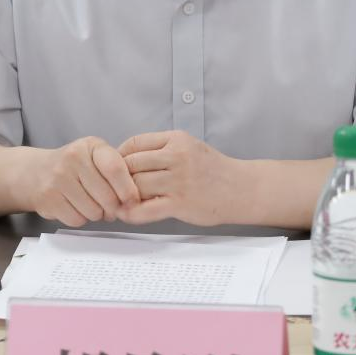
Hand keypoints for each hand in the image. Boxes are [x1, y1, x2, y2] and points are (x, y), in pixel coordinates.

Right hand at [18, 136, 139, 226]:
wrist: (36, 172)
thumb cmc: (75, 167)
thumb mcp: (96, 156)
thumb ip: (117, 171)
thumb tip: (134, 201)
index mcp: (91, 146)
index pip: (115, 169)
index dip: (128, 190)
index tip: (133, 201)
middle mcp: (73, 159)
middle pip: (107, 197)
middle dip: (114, 208)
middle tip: (110, 207)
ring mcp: (58, 179)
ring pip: (93, 212)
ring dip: (97, 215)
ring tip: (91, 204)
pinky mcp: (48, 199)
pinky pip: (77, 220)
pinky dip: (81, 219)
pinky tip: (77, 208)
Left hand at [117, 130, 239, 225]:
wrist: (243, 189)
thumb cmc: (214, 170)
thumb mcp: (189, 147)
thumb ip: (161, 150)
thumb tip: (126, 159)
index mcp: (177, 140)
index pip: (135, 143)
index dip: (119, 156)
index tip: (115, 168)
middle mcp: (177, 157)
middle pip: (131, 164)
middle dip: (118, 178)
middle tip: (112, 188)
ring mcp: (179, 180)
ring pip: (136, 185)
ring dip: (124, 196)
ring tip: (120, 202)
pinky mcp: (181, 203)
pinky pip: (146, 209)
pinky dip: (131, 213)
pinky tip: (127, 214)